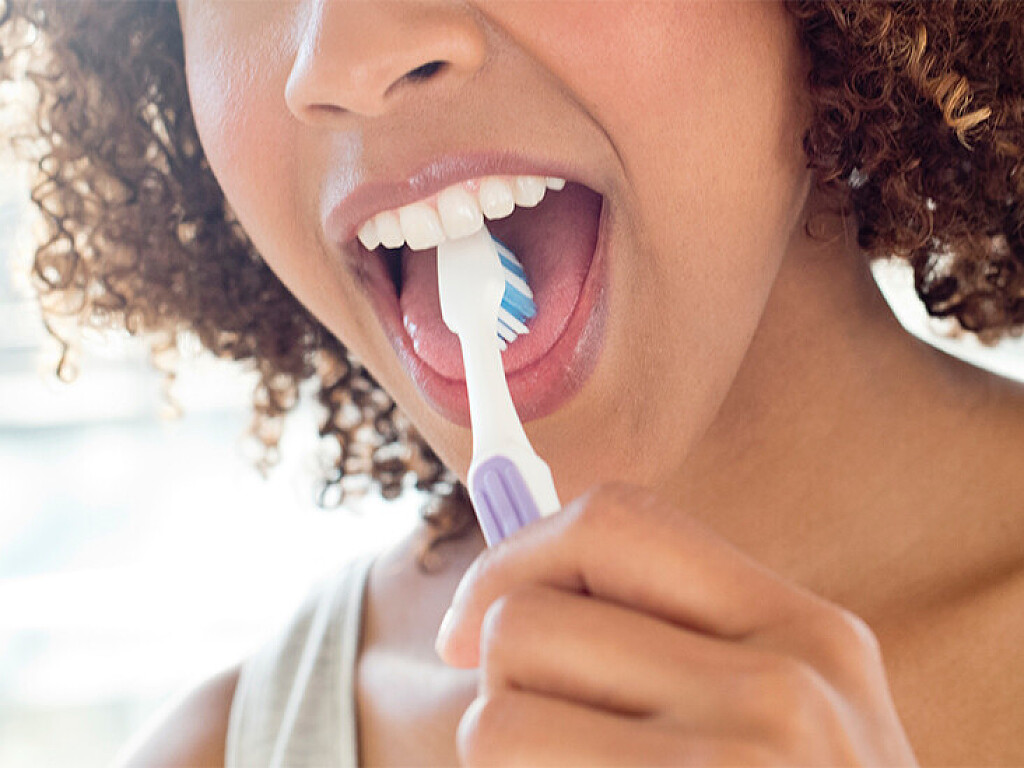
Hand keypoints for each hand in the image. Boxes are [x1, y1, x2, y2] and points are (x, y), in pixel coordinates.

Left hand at [435, 483, 917, 765]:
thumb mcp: (781, 713)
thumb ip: (669, 638)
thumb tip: (489, 603)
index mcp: (807, 631)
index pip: (614, 520)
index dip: (516, 558)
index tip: (471, 624)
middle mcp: (785, 692)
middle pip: (525, 622)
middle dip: (504, 683)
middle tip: (551, 741)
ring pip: (496, 719)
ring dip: (506, 764)